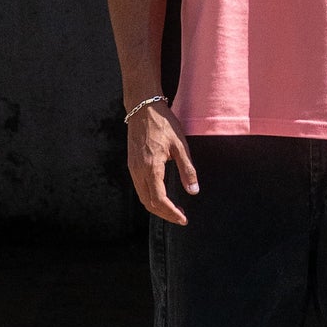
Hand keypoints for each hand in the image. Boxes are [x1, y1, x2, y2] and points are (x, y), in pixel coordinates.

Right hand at [127, 101, 197, 224]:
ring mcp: (133, 168)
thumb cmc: (164, 124)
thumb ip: (187, 169)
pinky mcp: (132, 164)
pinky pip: (139, 188)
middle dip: (165, 214)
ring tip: (174, 209)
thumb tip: (194, 192)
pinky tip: (162, 195)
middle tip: (181, 217)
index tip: (183, 219)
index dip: (171, 213)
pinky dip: (150, 197)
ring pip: (142, 197)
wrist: (143, 108)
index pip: (159, 200)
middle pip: (148, 203)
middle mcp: (139, 171)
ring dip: (157, 207)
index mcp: (151, 167)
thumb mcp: (180, 145)